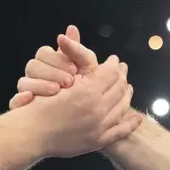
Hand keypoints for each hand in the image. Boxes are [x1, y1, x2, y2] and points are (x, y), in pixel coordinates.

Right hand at [9, 24, 98, 109]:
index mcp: (48, 64)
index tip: (74, 69)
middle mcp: (35, 76)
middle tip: (69, 81)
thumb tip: (71, 29)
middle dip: (52, 72)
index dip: (57, 59)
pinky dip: (20, 100)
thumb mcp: (86, 69)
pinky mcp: (23, 109)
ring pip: (23, 82)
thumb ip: (79, 50)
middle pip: (32, 65)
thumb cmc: (85, 90)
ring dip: (39, 85)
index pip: (44, 53)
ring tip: (56, 90)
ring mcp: (27, 92)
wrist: (83, 119)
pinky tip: (30, 99)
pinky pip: (13, 102)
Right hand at [24, 50, 140, 156]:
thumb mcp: (54, 74)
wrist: (32, 133)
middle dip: (122, 78)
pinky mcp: (98, 141)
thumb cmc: (38, 103)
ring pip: (122, 108)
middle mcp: (97, 108)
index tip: (115, 60)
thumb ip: (69, 53)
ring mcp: (99, 126)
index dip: (113, 64)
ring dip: (127, 97)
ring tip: (128, 89)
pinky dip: (130, 124)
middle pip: (119, 89)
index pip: (110, 73)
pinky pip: (120, 132)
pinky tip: (136, 118)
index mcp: (88, 90)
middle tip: (124, 71)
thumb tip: (72, 28)